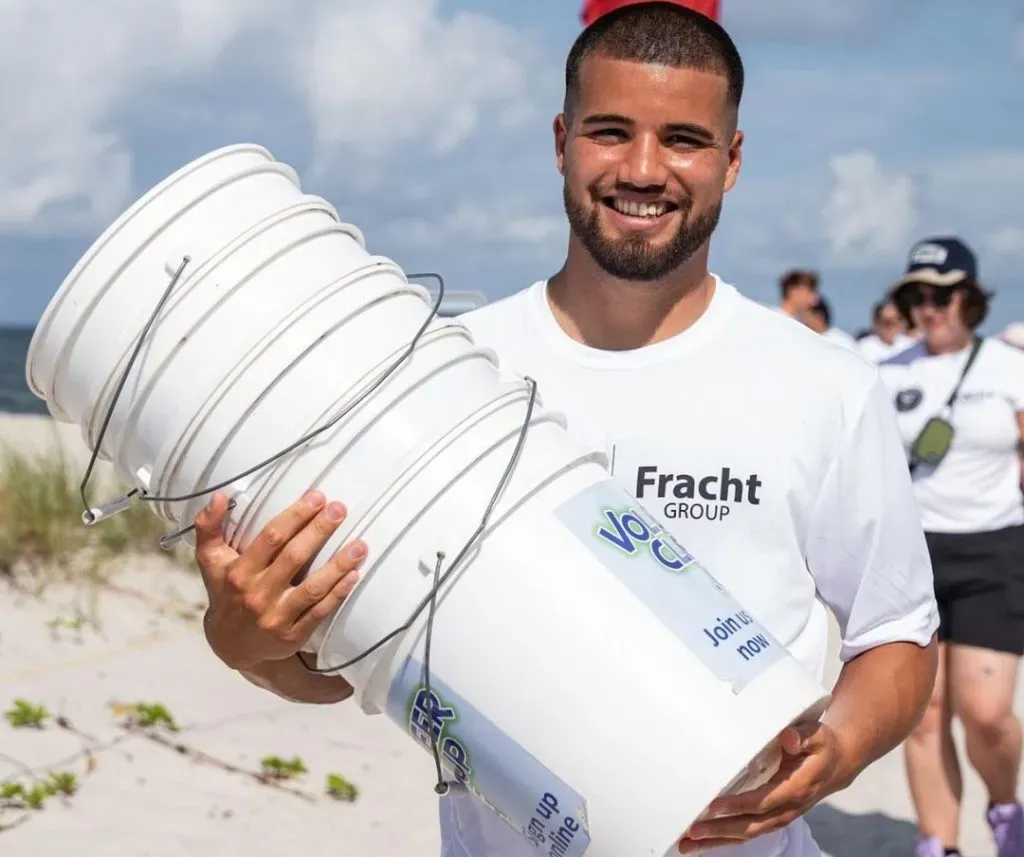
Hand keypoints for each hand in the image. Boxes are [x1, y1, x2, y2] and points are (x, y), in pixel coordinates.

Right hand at [193, 489, 366, 670]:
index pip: (270, 539)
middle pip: (294, 557)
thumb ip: (208, 526)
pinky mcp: (293, 634)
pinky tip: (354, 574)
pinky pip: (319, 611)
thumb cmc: (226, 590)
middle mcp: (257, 594)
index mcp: (239, 572)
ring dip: (338, 565)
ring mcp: (276, 616)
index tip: (316, 497)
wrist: (231, 644)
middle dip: (319, 531)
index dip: (295, 516)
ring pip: (312, 588)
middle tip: (339, 509)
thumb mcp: (211, 560)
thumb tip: (219, 495)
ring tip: (361, 545)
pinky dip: (338, 593)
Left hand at [677, 721, 842, 852]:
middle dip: (721, 830)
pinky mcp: (772, 818)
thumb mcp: (816, 734)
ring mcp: (779, 817)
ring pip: (748, 834)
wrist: (837, 764)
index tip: (714, 805)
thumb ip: (801, 735)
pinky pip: (748, 832)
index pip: (764, 801)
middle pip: (751, 825)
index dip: (739, 805)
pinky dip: (726, 839)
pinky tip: (704, 842)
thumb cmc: (821, 745)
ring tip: (688, 843)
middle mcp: (787, 808)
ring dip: (719, 840)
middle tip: (693, 831)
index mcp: (796, 787)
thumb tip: (788, 739)